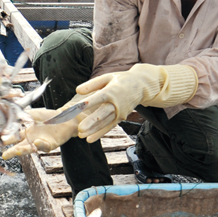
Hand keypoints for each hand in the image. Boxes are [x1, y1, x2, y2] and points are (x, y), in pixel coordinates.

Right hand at [0, 108, 82, 159]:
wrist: (65, 118)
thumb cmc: (49, 116)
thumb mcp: (33, 113)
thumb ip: (23, 114)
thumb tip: (9, 113)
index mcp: (26, 132)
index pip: (12, 137)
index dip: (4, 140)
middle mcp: (31, 139)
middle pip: (19, 146)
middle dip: (12, 151)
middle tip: (4, 155)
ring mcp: (40, 142)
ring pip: (30, 148)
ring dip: (23, 150)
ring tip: (16, 151)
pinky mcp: (50, 144)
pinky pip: (44, 146)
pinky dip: (40, 145)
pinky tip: (36, 142)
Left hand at [75, 64, 198, 142]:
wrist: (141, 86)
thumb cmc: (121, 80)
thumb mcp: (107, 77)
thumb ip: (92, 84)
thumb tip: (77, 90)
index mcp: (112, 90)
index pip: (98, 97)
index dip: (87, 103)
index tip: (76, 108)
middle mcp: (116, 103)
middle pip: (102, 113)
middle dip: (91, 121)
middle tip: (80, 129)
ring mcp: (120, 112)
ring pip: (105, 122)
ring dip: (93, 130)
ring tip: (81, 135)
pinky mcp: (121, 118)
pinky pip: (110, 126)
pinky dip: (100, 133)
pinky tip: (90, 139)